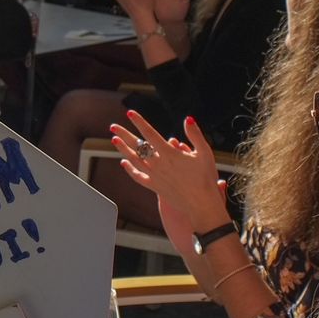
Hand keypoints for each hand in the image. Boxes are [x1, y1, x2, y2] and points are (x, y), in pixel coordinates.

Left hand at [111, 110, 230, 233]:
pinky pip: (138, 177)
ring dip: (123, 149)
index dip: (139, 122)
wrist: (201, 204)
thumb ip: (195, 134)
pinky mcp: (154, 186)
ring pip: (134, 160)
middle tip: (113, 126)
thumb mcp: (204, 152)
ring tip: (114, 140)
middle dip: (124, 134)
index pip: (150, 134)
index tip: (130, 113)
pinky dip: (129, 169)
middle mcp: (158, 164)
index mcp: (169, 154)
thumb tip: (188, 119)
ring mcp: (154, 176)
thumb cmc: (205, 178)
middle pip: (137, 146)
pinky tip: (124, 162)